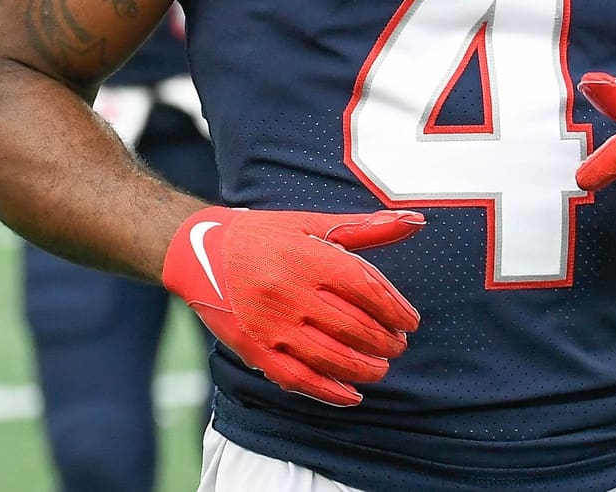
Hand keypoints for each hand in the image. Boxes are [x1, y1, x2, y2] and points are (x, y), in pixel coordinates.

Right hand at [161, 206, 424, 406]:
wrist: (198, 251)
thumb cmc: (265, 236)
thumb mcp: (313, 224)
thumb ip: (367, 228)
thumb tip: (417, 220)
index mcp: (308, 256)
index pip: (366, 287)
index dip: (395, 308)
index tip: (411, 322)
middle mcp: (290, 290)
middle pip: (352, 325)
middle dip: (384, 341)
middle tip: (398, 346)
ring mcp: (271, 323)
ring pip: (329, 356)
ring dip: (363, 368)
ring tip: (381, 368)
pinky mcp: (254, 348)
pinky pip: (296, 378)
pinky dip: (328, 391)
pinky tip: (351, 395)